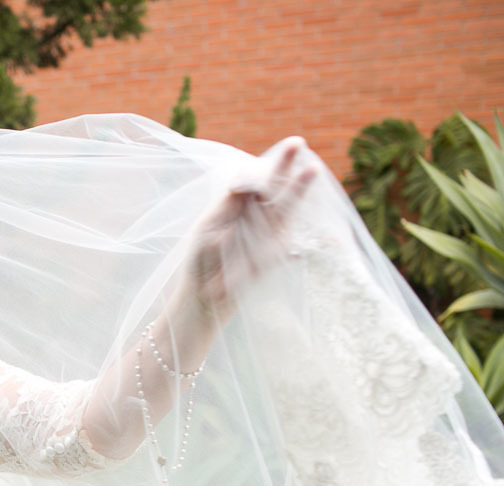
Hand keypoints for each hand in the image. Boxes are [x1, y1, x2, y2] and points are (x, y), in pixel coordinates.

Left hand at [180, 136, 317, 321]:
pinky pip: (290, 242)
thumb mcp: (208, 226)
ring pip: (286, 207)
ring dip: (298, 189)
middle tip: (298, 143)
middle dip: (286, 165)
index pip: (256, 178)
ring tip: (312, 170)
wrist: (203, 293)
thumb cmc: (201, 257)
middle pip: (275, 186)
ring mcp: (270, 233)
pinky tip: (333, 239)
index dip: (268, 164)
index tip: (272, 157)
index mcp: (239, 203)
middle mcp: (258, 215)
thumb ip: (227, 204)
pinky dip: (311, 241)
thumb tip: (243, 177)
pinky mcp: (275, 254)